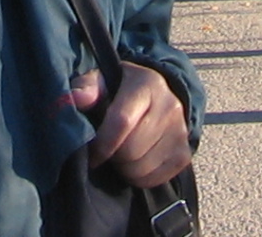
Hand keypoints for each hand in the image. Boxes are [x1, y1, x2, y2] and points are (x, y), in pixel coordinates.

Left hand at [66, 62, 191, 189]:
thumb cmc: (122, 91)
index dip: (102, 143)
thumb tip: (77, 98)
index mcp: (146, 84)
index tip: (91, 153)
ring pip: (142, 167)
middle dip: (113, 155)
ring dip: (124, 168)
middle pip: (132, 149)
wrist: (158, 96)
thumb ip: (88, 87)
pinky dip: (138, 177)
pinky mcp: (184, 153)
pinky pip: (155, 179)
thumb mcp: (103, 81)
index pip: (122, 121)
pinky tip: (134, 162)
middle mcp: (169, 106)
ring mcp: (180, 131)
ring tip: (120, 155)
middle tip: (107, 151)